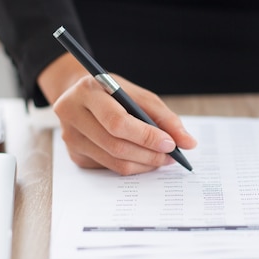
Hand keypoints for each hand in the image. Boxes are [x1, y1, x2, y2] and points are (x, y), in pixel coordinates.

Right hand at [38, 53, 196, 174]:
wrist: (81, 96)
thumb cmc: (114, 93)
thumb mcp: (138, 95)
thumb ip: (165, 117)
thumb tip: (188, 143)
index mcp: (88, 91)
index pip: (117, 121)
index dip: (146, 136)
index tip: (171, 143)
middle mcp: (72, 114)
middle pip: (115, 145)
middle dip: (149, 154)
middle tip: (171, 156)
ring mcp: (70, 137)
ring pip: (114, 161)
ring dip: (144, 164)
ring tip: (163, 158)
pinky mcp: (75, 155)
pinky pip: (109, 168)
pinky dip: (132, 166)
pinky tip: (144, 158)